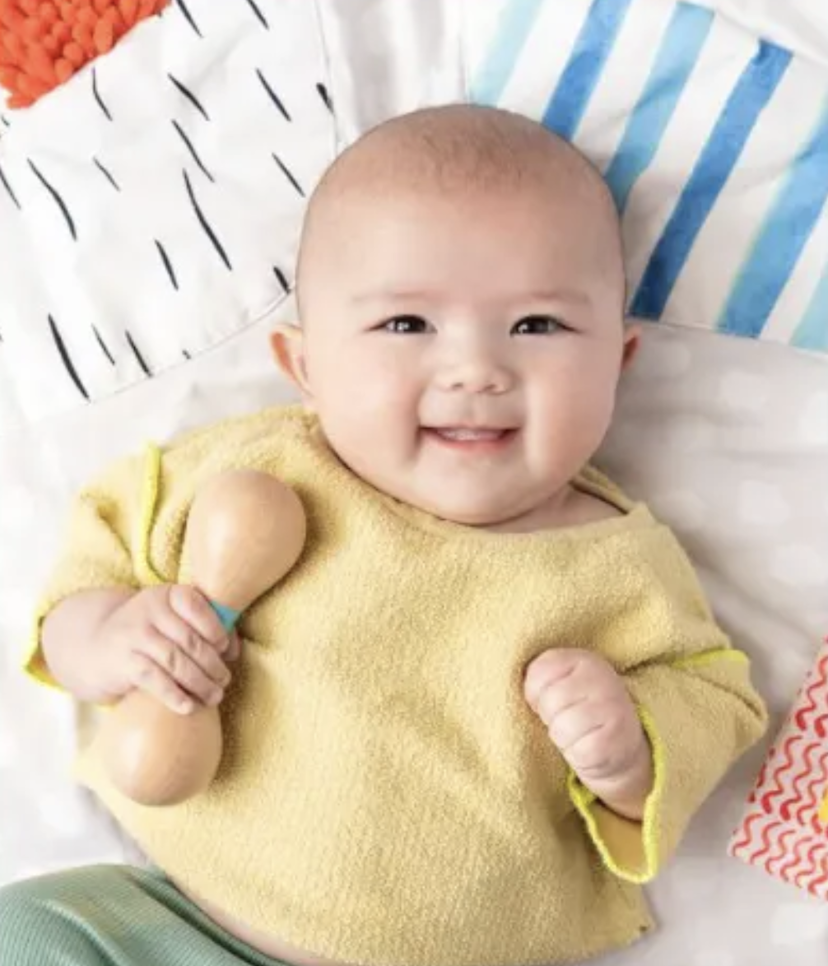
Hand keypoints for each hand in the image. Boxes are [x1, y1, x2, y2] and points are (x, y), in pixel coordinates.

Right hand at [94, 585, 239, 714]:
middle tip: (225, 681)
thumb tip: (234, 650)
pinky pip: (155, 680)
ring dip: (200, 683)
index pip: (197, 606)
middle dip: (213, 664)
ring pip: (176, 662)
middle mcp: (148, 610)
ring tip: (214, 696)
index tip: (226, 649)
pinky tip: (189, 706)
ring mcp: (133, 635)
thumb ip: (206, 627)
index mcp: (166, 594)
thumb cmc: (149, 633)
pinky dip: (175, 695)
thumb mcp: (173, 620)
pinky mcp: (123, 662)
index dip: (216, 629)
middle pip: (190, 640)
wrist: (95, 646)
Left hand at [524, 648, 652, 817]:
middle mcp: (603, 679)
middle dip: (549, 716)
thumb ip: (539, 675)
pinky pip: (575, 750)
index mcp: (585, 659)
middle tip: (567, 719)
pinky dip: (576, 754)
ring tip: (577, 733)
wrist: (620, 749)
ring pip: (559, 726)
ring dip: (561, 736)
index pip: (538, 673)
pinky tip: (587, 747)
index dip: (535, 694)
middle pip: (548, 701)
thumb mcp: (562, 683)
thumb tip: (500, 682)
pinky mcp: (614, 741)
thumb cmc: (578, 712)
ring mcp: (613, 709)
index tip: (549, 700)